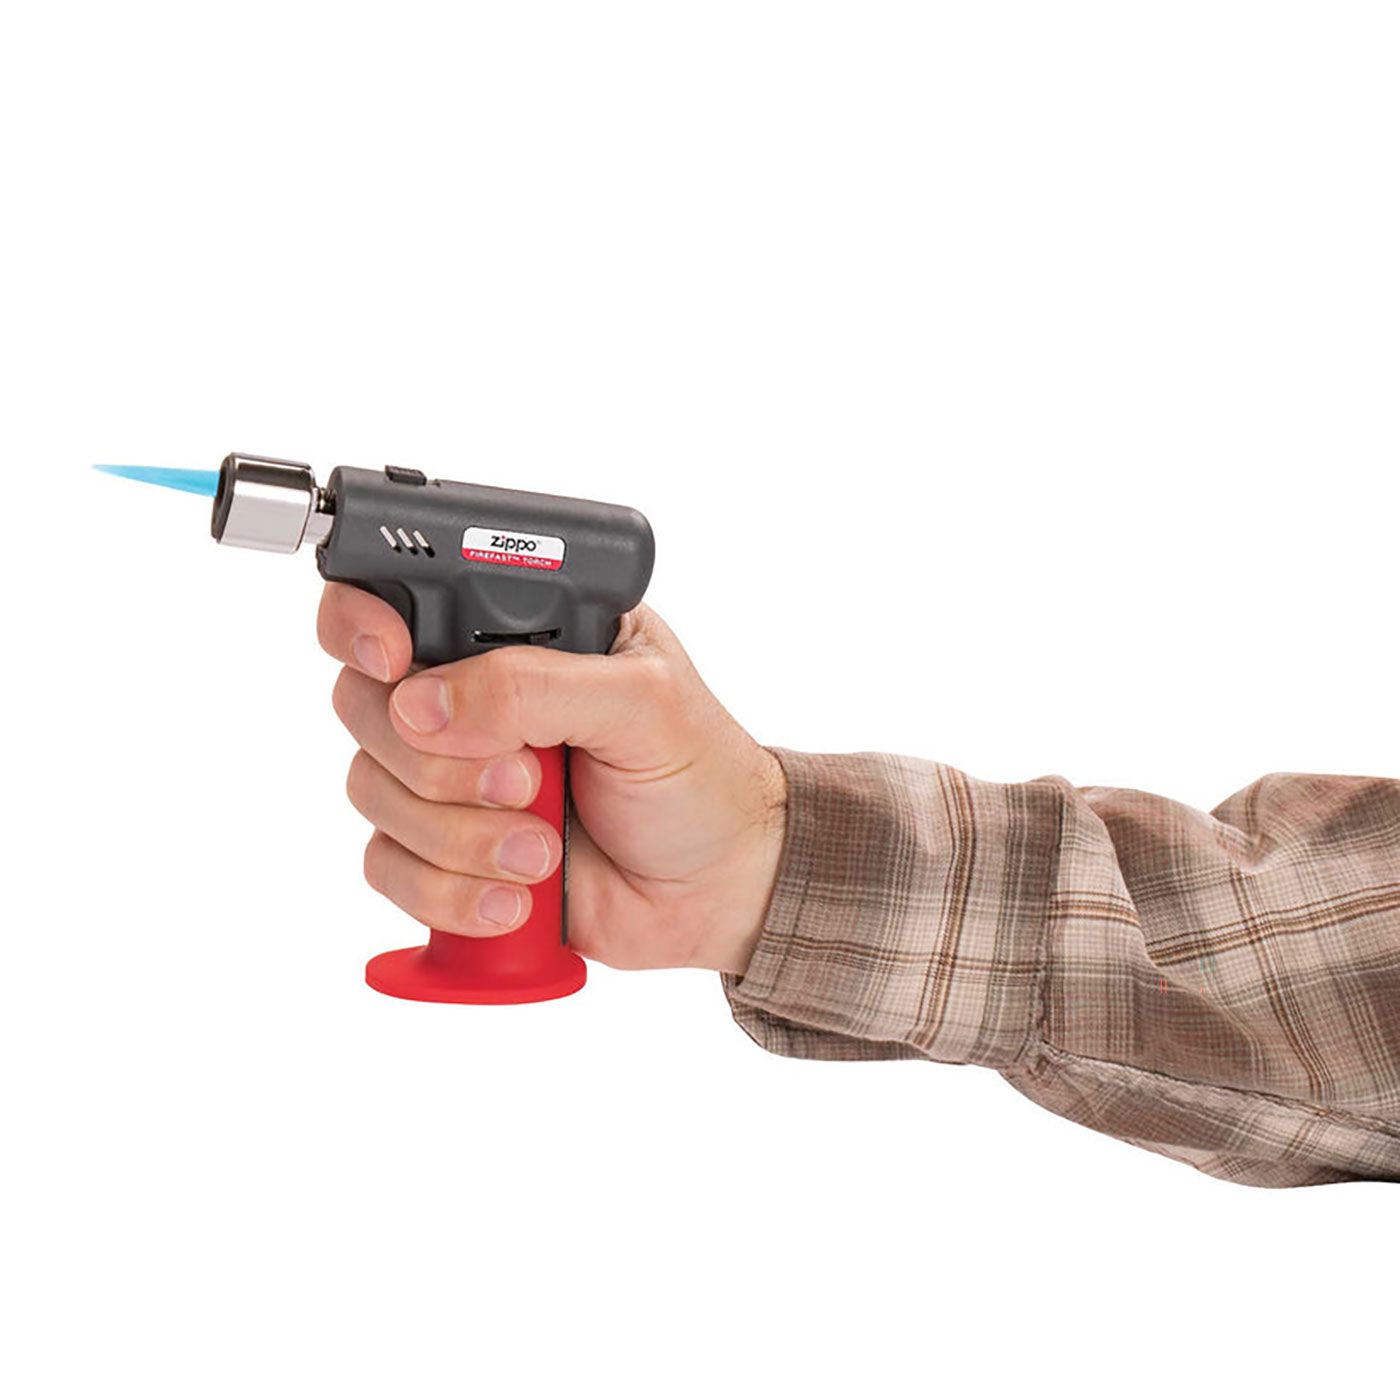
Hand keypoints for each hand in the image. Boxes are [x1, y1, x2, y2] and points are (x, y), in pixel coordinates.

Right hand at [317, 587, 786, 974]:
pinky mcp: (446, 851)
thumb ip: (534, 686)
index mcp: (517, 629)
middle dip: (442, 761)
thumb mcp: (642, 704)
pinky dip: (446, 891)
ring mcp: (453, 775)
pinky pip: (389, 866)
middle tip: (528, 781)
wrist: (718, 889)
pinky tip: (515, 899)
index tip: (393, 661)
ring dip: (459, 836)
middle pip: (365, 702)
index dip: (366, 624)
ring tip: (543, 854)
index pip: (397, 596)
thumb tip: (423, 702)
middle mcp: (470, 694)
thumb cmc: (699, 778)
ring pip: (372, 790)